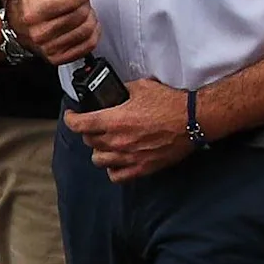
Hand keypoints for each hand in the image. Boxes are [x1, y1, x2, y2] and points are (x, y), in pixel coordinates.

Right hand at [8, 0, 99, 65]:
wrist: (20, 26)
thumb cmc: (32, 1)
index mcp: (34, 12)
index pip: (68, 2)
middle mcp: (40, 33)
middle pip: (79, 16)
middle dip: (87, 5)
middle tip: (85, 0)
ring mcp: (49, 48)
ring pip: (85, 31)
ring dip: (91, 19)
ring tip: (85, 12)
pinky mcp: (58, 58)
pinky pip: (87, 47)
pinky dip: (94, 35)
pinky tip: (89, 26)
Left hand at [66, 78, 193, 182]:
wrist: (192, 120)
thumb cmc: (170, 103)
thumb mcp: (141, 87)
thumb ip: (122, 91)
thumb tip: (114, 92)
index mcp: (115, 120)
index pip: (80, 124)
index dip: (71, 119)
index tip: (72, 116)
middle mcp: (118, 141)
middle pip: (88, 141)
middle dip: (88, 132)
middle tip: (94, 125)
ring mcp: (129, 157)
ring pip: (99, 160)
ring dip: (98, 150)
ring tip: (105, 143)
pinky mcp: (141, 168)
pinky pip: (116, 176)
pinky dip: (112, 169)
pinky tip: (116, 161)